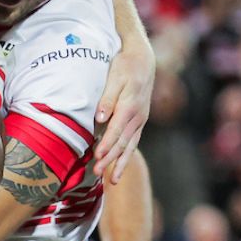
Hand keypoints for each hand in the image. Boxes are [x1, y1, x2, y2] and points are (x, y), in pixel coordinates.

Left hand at [94, 41, 154, 181]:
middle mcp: (138, 116)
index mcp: (130, 106)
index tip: (97, 157)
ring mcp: (141, 120)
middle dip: (110, 159)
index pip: (116, 130)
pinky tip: (120, 166)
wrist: (143, 59)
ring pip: (130, 146)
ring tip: (112, 180)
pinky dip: (126, 155)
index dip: (107, 144)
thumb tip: (99, 118)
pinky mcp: (140, 121)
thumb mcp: (114, 77)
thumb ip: (107, 99)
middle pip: (123, 142)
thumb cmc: (125, 66)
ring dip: (120, 163)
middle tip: (98, 174)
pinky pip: (133, 142)